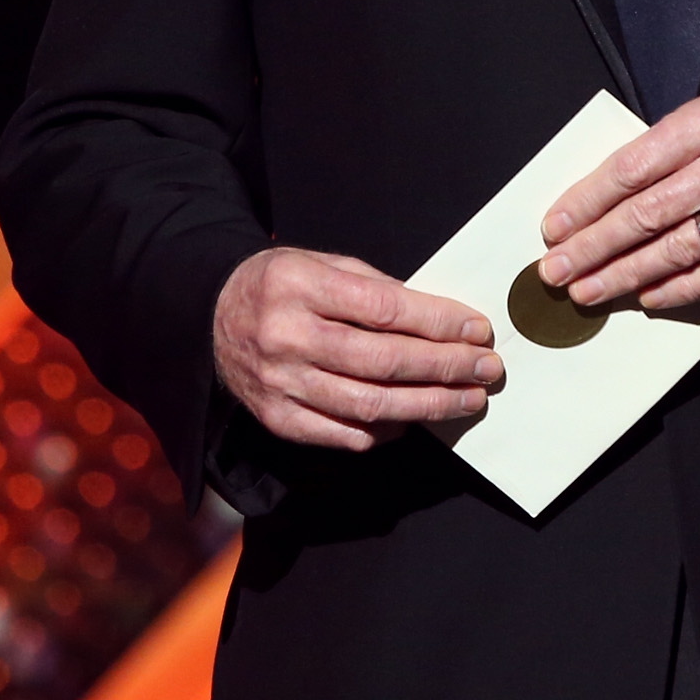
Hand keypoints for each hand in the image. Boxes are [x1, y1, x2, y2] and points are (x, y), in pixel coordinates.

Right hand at [212, 247, 501, 452]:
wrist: (212, 316)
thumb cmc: (283, 285)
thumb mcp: (324, 264)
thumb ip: (377, 288)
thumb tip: (443, 320)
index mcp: (299, 286)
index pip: (385, 310)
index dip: (439, 322)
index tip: (479, 329)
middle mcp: (287, 338)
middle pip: (383, 363)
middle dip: (445, 368)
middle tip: (487, 369)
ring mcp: (279, 384)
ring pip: (369, 405)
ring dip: (428, 405)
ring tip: (467, 398)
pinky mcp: (277, 418)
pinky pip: (343, 434)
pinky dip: (387, 430)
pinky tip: (416, 418)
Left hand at [539, 80, 699, 313]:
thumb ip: (663, 148)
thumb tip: (596, 201)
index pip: (633, 168)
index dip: (587, 202)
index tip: (554, 228)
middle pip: (649, 213)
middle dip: (594, 246)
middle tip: (556, 271)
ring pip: (680, 248)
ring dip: (626, 274)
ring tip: (588, 290)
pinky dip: (681, 288)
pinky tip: (648, 296)